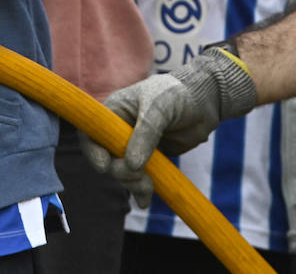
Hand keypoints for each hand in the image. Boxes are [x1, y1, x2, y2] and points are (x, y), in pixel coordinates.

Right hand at [82, 49, 257, 207]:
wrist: (205, 103)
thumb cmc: (176, 95)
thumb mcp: (159, 108)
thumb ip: (145, 134)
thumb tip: (131, 164)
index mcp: (113, 112)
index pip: (90, 133)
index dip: (92, 151)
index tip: (105, 165)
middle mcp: (118, 131)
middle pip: (106, 158)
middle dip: (120, 171)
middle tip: (139, 176)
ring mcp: (133, 147)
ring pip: (122, 172)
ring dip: (132, 183)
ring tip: (148, 188)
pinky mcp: (149, 160)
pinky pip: (139, 179)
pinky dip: (140, 191)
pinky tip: (145, 200)